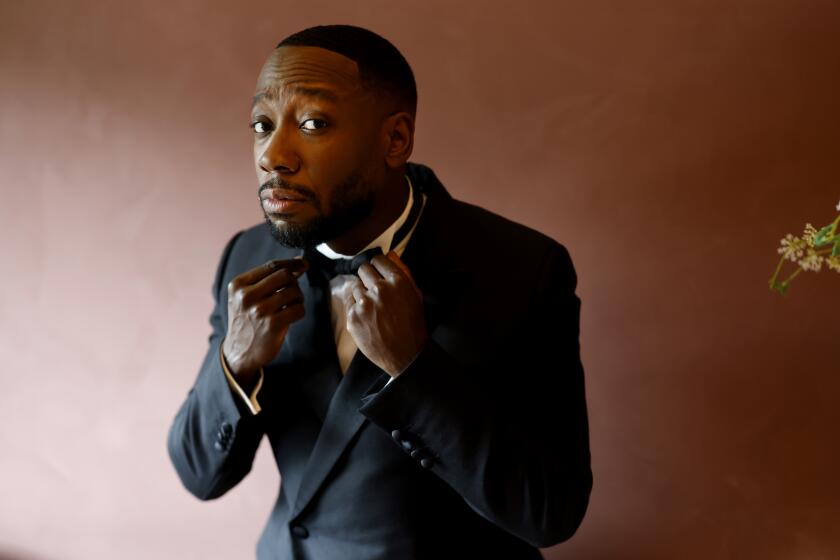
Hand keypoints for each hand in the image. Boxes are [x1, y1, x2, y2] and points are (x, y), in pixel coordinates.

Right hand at [222, 258, 307, 385]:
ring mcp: (259, 311)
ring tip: (291, 305)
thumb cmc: (248, 320)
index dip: (291, 263)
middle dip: (294, 282)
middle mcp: (246, 296)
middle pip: (285, 275)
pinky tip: (291, 316)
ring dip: (298, 297)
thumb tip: (300, 261)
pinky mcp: (272, 325)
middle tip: (293, 292)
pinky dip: (299, 311)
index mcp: (238, 285)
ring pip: (294, 291)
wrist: (240, 352)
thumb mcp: (248, 296)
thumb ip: (269, 279)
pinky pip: (298, 309)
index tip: (303, 263)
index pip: (271, 266)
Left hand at [345, 252, 426, 375]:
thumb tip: (391, 253)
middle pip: (363, 269)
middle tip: (374, 290)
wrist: (405, 354)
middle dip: (368, 277)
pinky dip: (355, 307)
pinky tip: (367, 316)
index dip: (379, 267)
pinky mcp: (353, 316)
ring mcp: (364, 303)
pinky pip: (348, 301)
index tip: (379, 274)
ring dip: (361, 292)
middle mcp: (380, 289)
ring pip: (355, 285)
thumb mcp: (415, 295)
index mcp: (398, 282)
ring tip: (372, 307)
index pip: (379, 260)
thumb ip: (403, 272)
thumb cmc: (412, 324)